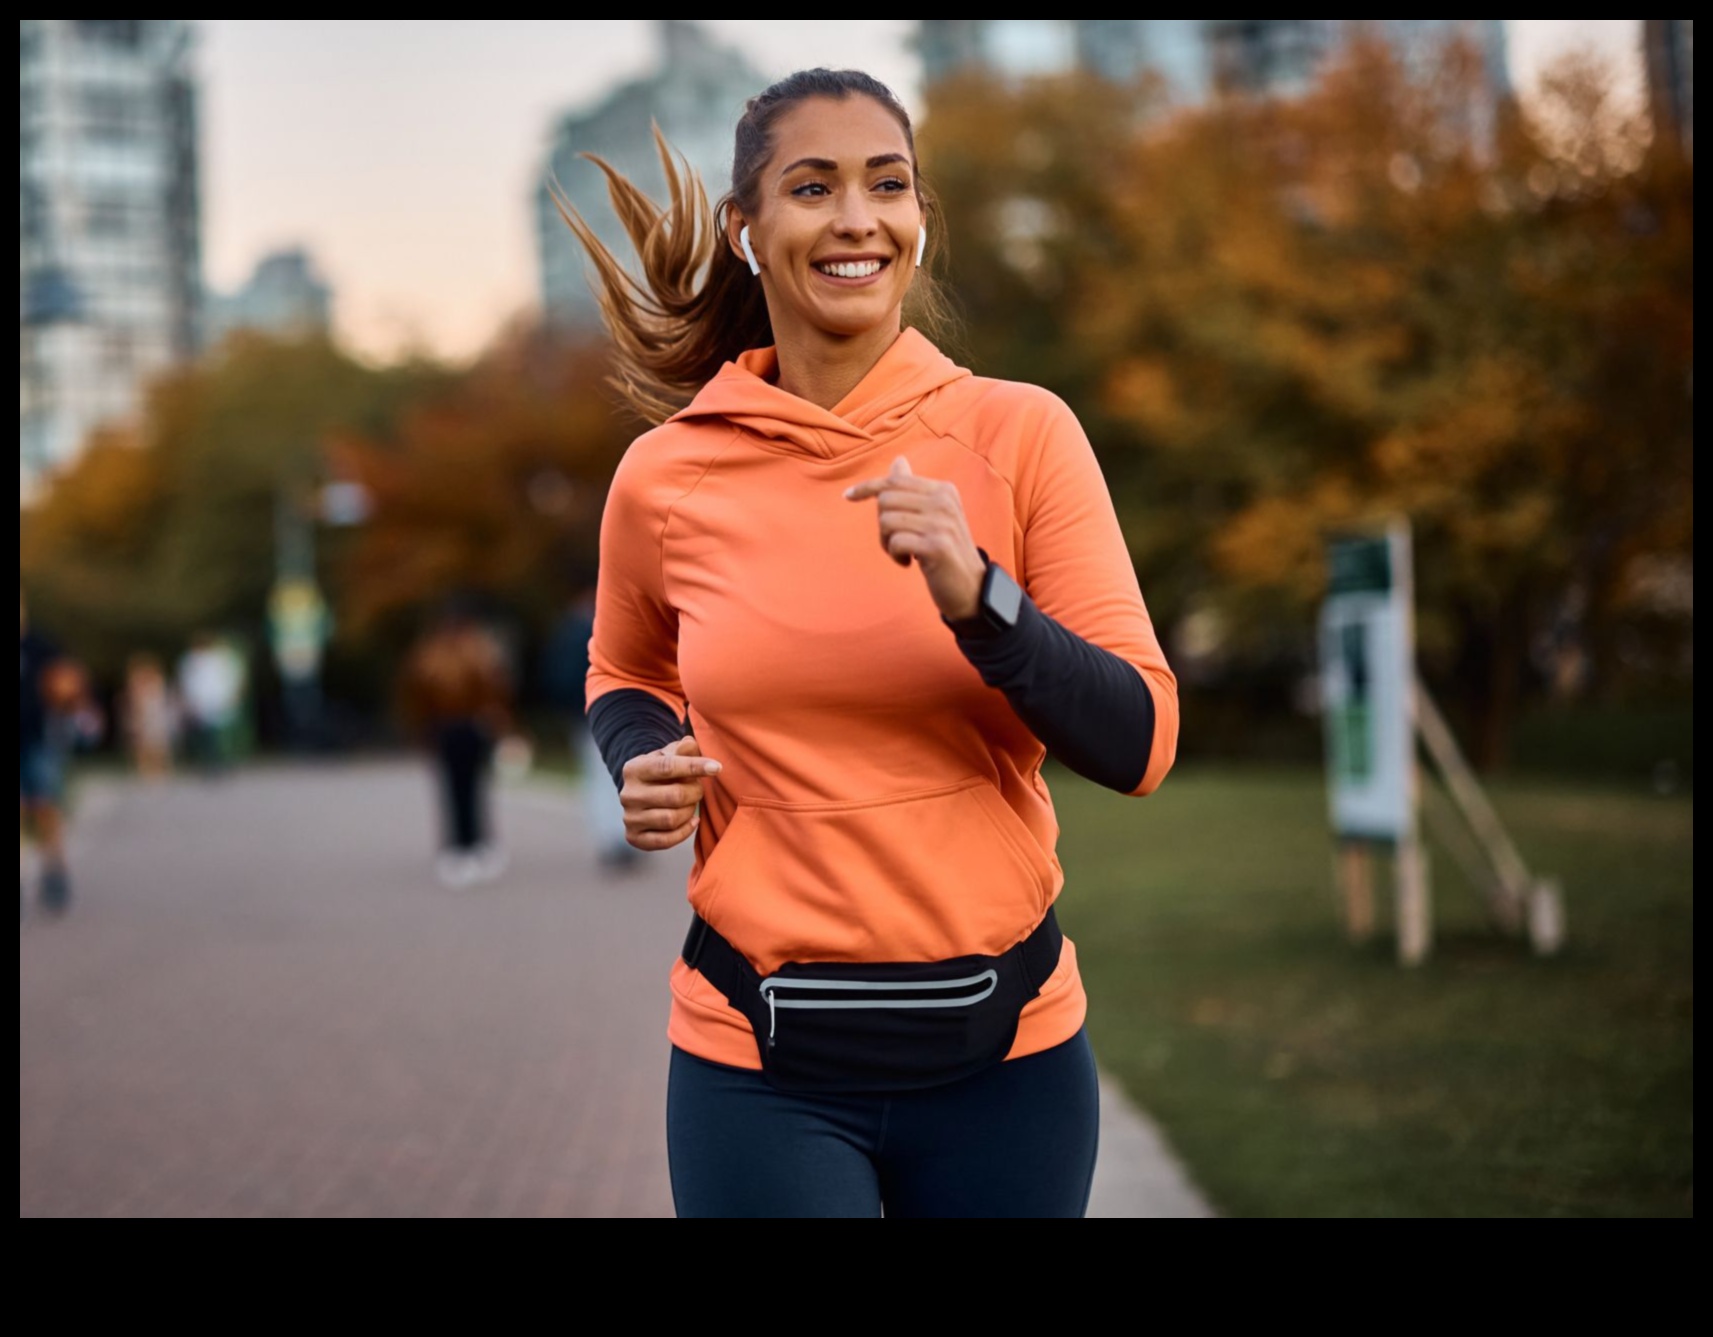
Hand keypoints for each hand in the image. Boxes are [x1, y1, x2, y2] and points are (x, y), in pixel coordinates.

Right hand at [619, 734, 721, 851]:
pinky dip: (684, 832)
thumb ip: (683, 749)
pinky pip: (665, 841)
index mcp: (634, 769)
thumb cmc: (663, 771)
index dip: (695, 766)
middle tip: (699, 789)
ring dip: (690, 811)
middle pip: (674, 796)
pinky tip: (692, 821)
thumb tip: (690, 744)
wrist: (642, 793)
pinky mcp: (634, 837)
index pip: (667, 766)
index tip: (717, 767)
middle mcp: (628, 794)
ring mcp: (630, 818)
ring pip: (671, 819)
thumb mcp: (670, 755)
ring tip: (691, 804)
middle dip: (695, 792)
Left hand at [844, 456, 985, 621]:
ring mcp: (942, 524)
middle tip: (896, 542)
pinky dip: (895, 555)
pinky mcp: (937, 546)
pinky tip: (908, 562)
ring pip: (887, 521)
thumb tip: (898, 460)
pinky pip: (895, 542)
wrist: (972, 587)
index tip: (848, 495)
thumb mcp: (933, 515)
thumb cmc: (945, 550)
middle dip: (882, 524)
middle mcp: (944, 502)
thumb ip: (914, 489)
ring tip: (903, 552)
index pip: (895, 480)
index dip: (867, 487)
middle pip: (886, 500)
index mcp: (944, 490)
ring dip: (887, 542)